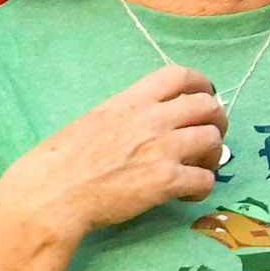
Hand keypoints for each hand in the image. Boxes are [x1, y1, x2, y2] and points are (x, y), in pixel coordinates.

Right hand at [0, 65, 233, 243]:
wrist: (52, 193)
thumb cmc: (62, 160)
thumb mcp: (94, 121)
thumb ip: (127, 117)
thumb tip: (150, 126)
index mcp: (132, 101)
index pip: (180, 76)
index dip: (202, 84)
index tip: (206, 95)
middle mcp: (153, 119)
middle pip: (208, 107)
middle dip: (217, 121)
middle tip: (209, 137)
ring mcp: (162, 149)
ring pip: (213, 141)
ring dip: (212, 156)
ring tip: (198, 168)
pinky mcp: (166, 180)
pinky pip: (206, 179)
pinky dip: (202, 188)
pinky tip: (187, 195)